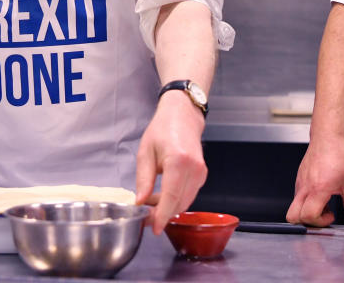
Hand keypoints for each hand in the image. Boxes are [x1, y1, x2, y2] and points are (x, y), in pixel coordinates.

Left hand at [135, 91, 207, 234]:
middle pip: (179, 203)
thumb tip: (140, 202)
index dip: (161, 216)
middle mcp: (194, 169)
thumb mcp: (145, 152)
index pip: (171, 197)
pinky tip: (161, 195)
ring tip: (150, 202)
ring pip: (184, 202)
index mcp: (178, 161)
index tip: (153, 228)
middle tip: (144, 215)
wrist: (182, 116)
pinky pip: (188, 195)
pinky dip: (175, 200)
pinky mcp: (202, 175)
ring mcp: (201, 173)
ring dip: (168, 207)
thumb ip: (144, 179)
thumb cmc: (162, 129)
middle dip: (162, 214)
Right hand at [286, 133, 343, 226]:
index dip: (320, 222)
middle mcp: (305, 188)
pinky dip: (307, 201)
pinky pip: (298, 196)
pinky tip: (321, 194)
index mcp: (318, 189)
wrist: (327, 137)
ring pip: (295, 207)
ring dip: (308, 210)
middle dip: (307, 221)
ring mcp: (299, 183)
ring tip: (324, 203)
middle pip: (293, 216)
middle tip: (322, 215)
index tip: (332, 215)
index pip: (308, 216)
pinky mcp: (299, 179)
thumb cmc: (337, 155)